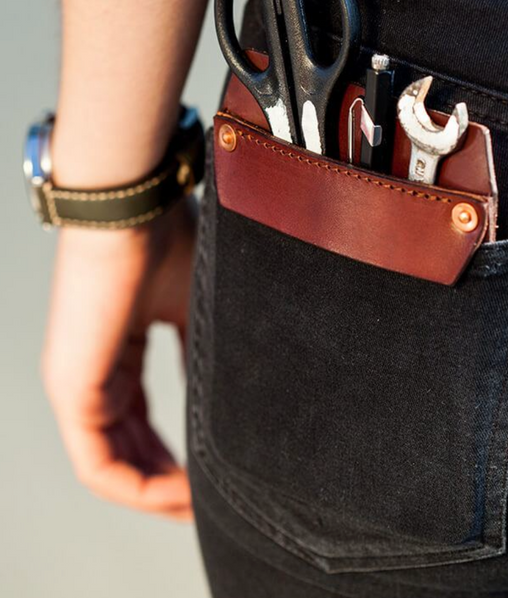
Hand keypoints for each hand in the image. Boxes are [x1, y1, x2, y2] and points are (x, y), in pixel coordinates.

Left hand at [42, 194, 198, 521]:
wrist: (134, 206)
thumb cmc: (165, 241)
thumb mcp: (195, 310)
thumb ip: (202, 359)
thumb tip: (229, 403)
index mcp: (117, 357)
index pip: (142, 424)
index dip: (177, 458)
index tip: (216, 476)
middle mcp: (92, 377)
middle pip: (126, 453)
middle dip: (168, 485)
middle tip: (209, 505)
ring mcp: (77, 385)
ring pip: (111, 466)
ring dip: (155, 493)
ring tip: (198, 507)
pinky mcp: (72, 388)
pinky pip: (98, 463)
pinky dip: (138, 487)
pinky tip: (177, 494)